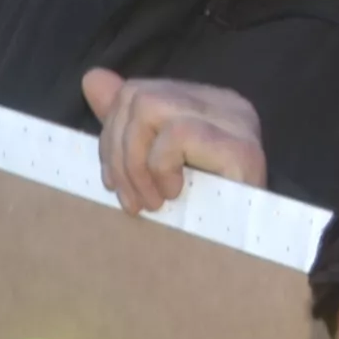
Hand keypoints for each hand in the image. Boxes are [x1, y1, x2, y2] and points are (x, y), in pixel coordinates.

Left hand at [79, 71, 268, 212]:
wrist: (246, 260)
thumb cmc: (202, 218)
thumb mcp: (153, 169)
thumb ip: (127, 125)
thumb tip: (92, 79)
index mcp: (206, 105)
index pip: (138, 92)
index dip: (111, 135)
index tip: (112, 181)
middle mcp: (225, 105)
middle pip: (139, 96)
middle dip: (118, 151)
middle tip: (128, 198)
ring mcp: (236, 122)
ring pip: (150, 108)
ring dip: (135, 163)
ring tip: (149, 201)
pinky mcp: (242, 148)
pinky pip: (178, 134)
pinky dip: (161, 167)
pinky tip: (173, 195)